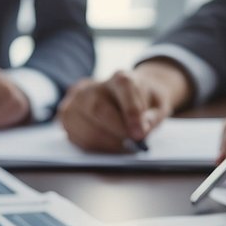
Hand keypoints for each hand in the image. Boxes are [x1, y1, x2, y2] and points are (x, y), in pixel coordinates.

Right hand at [58, 60, 191, 151]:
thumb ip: (153, 117)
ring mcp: (75, 102)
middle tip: (132, 145)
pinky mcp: (67, 118)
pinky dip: (97, 147)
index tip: (139, 135)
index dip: (131, 113)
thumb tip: (142, 130)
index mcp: (120, 78)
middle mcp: (93, 87)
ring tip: (123, 145)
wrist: (123, 97)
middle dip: (117, 132)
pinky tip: (109, 144)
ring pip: (87, 129)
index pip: (124, 89)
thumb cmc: (141, 103)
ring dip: (108, 144)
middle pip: (98, 109)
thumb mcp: (158, 106)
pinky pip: (79, 139)